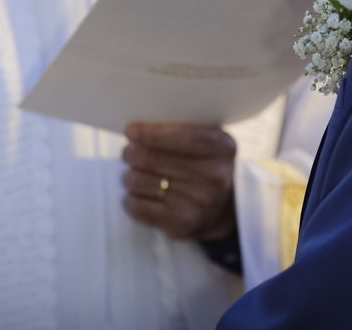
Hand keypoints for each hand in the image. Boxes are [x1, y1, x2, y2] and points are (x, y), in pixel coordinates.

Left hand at [121, 122, 236, 240]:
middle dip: (132, 153)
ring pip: (139, 181)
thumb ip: (183, 127)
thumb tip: (140, 126)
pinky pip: (138, 206)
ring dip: (129, 175)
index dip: (151, 133)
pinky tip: (135, 195)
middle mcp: (214, 176)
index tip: (130, 131)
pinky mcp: (182, 224)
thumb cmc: (207, 165)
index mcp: (222, 148)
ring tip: (133, 173)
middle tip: (128, 152)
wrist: (223, 210)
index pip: (183, 137)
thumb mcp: (209, 141)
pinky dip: (130, 199)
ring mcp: (199, 202)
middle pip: (153, 158)